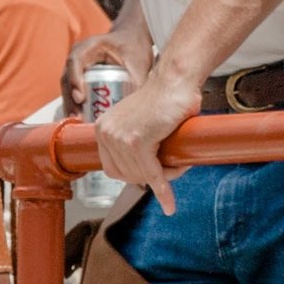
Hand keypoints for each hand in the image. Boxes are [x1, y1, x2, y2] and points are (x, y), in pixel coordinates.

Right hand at [62, 25, 153, 114]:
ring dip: (70, 103)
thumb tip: (134, 108)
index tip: (80, 98)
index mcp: (92, 45)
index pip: (75, 60)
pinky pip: (72, 90)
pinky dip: (74, 103)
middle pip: (67, 77)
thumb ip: (138, 82)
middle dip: (70, 98)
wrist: (132, 39)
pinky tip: (79, 119)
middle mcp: (80, 55)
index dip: (74, 78)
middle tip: (77, 116)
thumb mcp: (139, 62)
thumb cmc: (134, 47)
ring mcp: (77, 66)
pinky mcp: (79, 76)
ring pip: (67, 86)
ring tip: (77, 121)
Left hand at [94, 72, 194, 213]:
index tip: (151, 176)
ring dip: (163, 179)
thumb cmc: (164, 98)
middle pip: (126, 175)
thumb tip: (142, 178)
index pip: (112, 168)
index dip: (133, 176)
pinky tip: (169, 203)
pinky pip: (152, 173)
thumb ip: (132, 142)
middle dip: (151, 178)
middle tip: (173, 169)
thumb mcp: (137, 122)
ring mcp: (120, 137)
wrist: (175, 79)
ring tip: (180, 166)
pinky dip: (162, 190)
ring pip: (141, 176)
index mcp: (103, 128)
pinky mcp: (138, 141)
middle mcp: (106, 132)